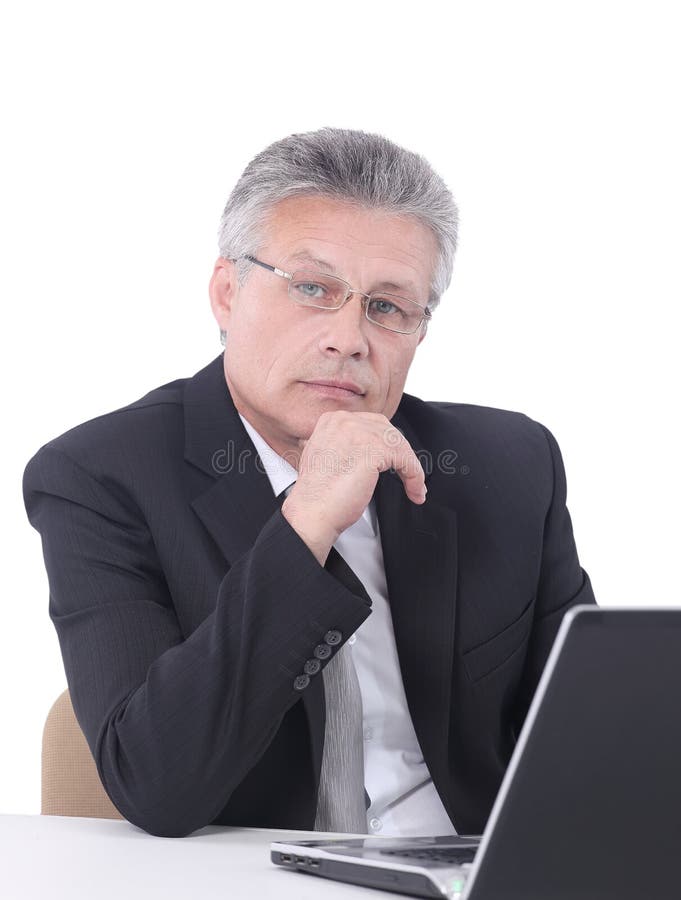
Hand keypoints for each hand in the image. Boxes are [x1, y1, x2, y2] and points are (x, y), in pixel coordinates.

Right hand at [281, 411, 425, 564]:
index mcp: (332, 420)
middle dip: (400, 453)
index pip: (371, 424)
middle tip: (407, 473)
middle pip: (387, 430)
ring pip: (399, 444)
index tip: (394, 461)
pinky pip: (405, 458)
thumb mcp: (329, 457)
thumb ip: (346, 445)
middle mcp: (344, 421)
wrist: (312, 512)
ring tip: (414, 487)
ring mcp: (358, 432)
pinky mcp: (373, 449)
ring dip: (411, 468)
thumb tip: (369, 451)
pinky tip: (414, 490)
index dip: (386, 444)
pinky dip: (414, 475)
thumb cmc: (319, 495)